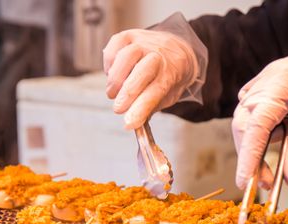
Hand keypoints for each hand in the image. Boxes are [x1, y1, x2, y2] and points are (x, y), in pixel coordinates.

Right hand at [103, 12, 206, 129]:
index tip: (128, 123)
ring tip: (113, 93)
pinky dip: (109, 63)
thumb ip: (150, 107)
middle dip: (127, 93)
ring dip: (115, 79)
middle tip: (118, 109)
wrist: (177, 48)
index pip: (156, 92)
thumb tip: (132, 122)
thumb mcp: (168, 95)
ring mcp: (143, 42)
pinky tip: (112, 74)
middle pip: (142, 71)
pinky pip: (114, 46)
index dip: (140, 108)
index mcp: (171, 73)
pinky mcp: (129, 35)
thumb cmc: (169, 76)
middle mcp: (159, 54)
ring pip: (126, 56)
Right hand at [232, 26, 287, 189]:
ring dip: (259, 143)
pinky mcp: (276, 83)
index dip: (247, 157)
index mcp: (280, 83)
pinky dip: (264, 128)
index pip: (254, 127)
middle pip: (246, 123)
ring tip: (278, 161)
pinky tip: (278, 137)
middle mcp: (269, 78)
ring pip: (250, 118)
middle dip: (252, 155)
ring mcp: (270, 78)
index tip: (245, 183)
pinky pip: (259, 109)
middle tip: (266, 181)